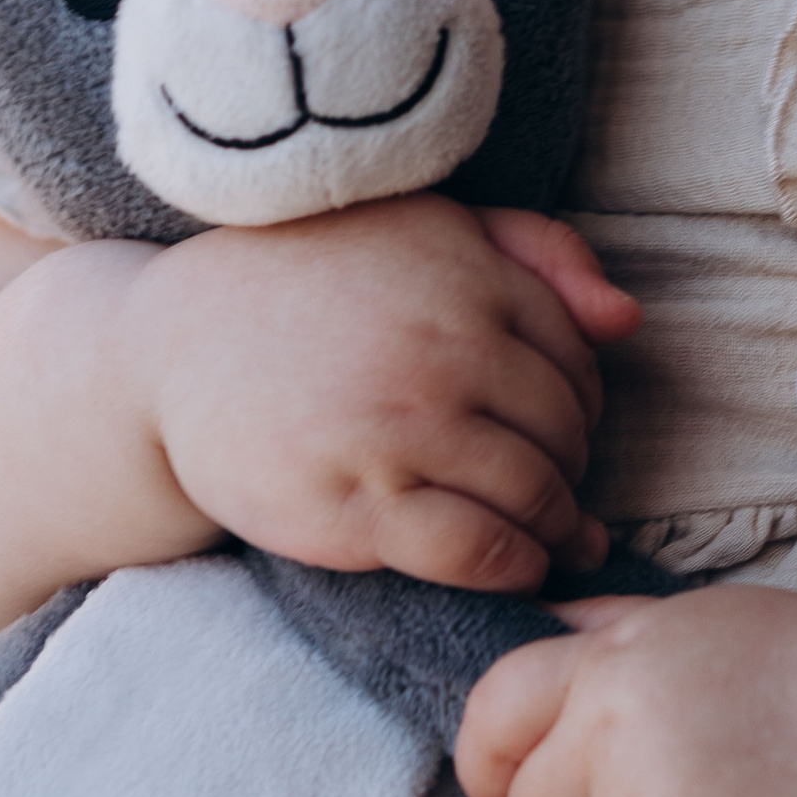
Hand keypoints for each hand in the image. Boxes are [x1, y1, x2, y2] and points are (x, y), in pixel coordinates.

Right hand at [128, 194, 637, 592]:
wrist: (170, 346)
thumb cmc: (312, 282)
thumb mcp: (425, 231)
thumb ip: (537, 253)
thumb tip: (626, 322)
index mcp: (466, 277)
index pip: (578, 361)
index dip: (581, 404)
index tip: (556, 428)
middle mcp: (441, 350)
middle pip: (564, 434)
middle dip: (569, 468)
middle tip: (551, 487)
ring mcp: (398, 432)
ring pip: (532, 495)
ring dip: (553, 524)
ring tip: (546, 534)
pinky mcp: (355, 507)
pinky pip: (477, 550)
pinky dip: (513, 565)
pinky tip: (510, 563)